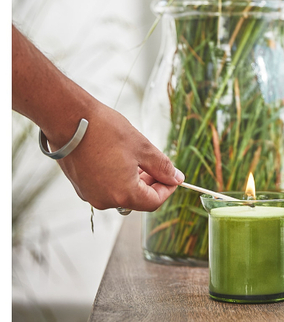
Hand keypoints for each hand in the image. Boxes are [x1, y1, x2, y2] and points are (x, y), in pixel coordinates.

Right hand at [55, 99, 184, 211]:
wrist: (69, 119)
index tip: (173, 176)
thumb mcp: (142, 147)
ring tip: (138, 157)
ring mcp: (89, 194)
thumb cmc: (105, 131)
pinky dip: (116, 177)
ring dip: (134, 180)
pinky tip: (119, 157)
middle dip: (151, 183)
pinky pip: (105, 187)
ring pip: (120, 193)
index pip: (154, 202)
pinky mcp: (80, 185)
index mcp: (123, 195)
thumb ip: (162, 166)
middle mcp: (104, 200)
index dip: (167, 189)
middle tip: (157, 164)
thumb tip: (176, 178)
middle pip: (137, 199)